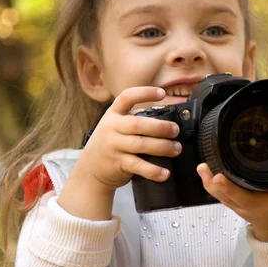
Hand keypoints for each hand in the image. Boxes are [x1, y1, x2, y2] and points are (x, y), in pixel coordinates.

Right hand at [59, 87, 180, 219]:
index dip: (144, 93)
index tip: (162, 93)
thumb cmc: (112, 143)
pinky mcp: (118, 163)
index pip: (127, 97)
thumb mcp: (116, 125)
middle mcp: (112, 127)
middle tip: (176, 130)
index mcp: (114, 114)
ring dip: (162, 147)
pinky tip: (165, 173)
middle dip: (160, 127)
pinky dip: (153, 170)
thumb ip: (136, 119)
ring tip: (176, 149)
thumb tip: (168, 118)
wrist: (91, 168)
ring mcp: (114, 146)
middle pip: (138, 124)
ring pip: (141, 144)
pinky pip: (138, 166)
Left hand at [197, 163, 267, 241]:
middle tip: (203, 166)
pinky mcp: (234, 203)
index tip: (218, 176)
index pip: (240, 196)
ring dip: (208, 182)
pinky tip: (208, 171)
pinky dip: (212, 185)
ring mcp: (237, 206)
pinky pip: (220, 195)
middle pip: (223, 196)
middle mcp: (243, 207)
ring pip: (219, 196)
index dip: (228, 187)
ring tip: (202, 167)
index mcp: (257, 204)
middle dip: (211, 182)